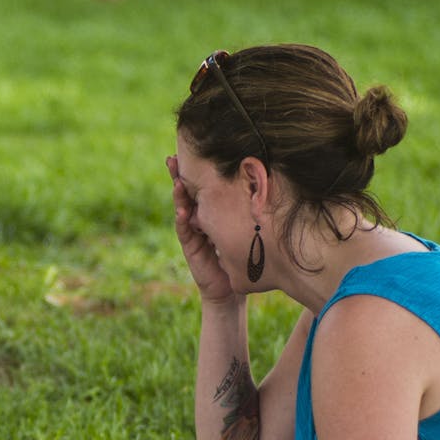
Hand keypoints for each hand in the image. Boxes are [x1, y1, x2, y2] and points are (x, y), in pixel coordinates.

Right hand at [168, 155, 236, 304]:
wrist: (230, 286)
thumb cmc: (242, 256)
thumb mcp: (247, 226)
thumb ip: (248, 210)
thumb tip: (267, 182)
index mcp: (212, 211)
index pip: (202, 187)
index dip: (196, 171)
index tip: (194, 152)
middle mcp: (200, 218)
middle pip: (188, 193)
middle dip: (178, 175)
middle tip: (173, 158)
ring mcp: (193, 231)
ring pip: (183, 208)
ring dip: (178, 195)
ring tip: (176, 181)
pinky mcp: (191, 246)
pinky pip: (185, 230)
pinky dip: (183, 219)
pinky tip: (182, 210)